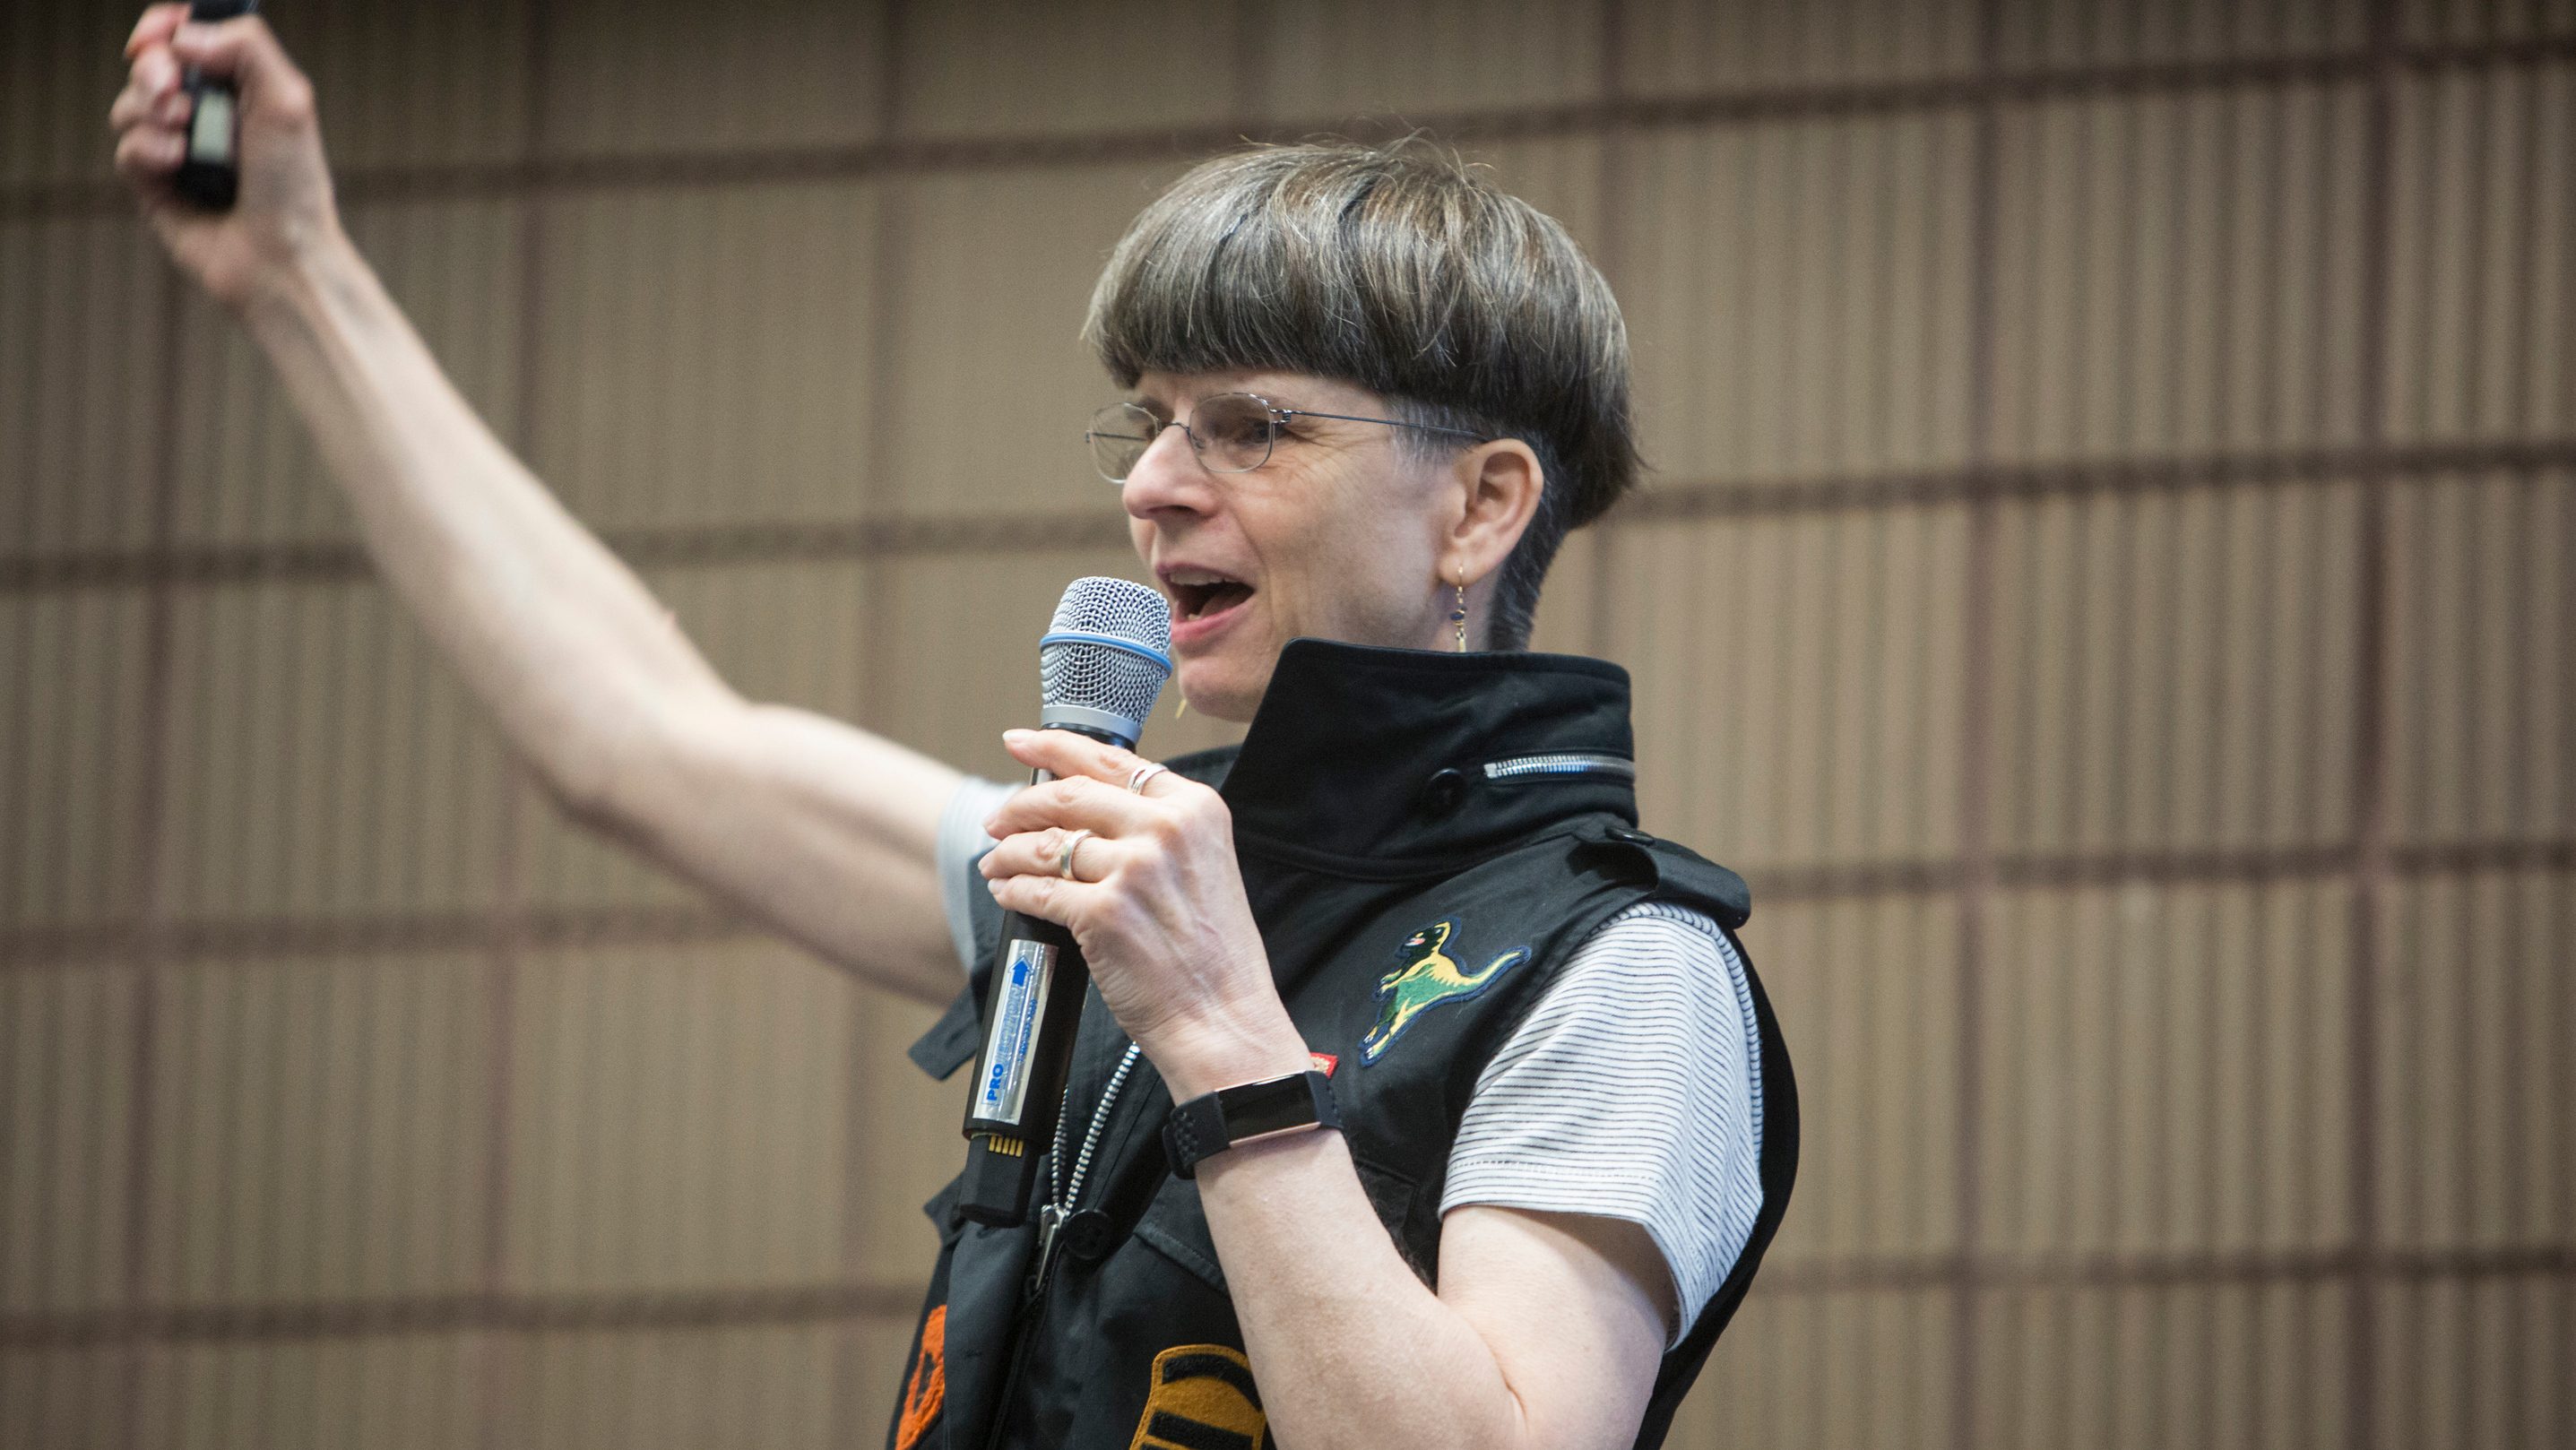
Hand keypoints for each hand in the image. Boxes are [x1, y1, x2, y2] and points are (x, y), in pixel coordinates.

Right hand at [109, 4, 343, 312]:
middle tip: (172, 87)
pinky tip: (177, 164)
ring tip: (185, 134)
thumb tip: (184, 36)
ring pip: (130, 104)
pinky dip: (147, 149)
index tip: (161, 33)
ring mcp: (177, 149)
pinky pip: (126, 147)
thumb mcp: (287, 100)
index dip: (166, 28)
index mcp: (241, 90)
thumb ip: (246, 46)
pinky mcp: (154, 186)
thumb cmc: (293, 184)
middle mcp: (206, 116)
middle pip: (151, 65)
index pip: (188, 39)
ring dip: (151, 110)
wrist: (281, 256)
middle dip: (153, 67)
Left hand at [979, 730, 1309, 1098]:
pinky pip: (1037, 891)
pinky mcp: (1104, 914)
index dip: (1055, 746)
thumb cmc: (1215, 954)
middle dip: (1020, 803)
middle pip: (1070, 794)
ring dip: (1008, 853)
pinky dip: (1012, 890)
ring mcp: (1134, 870)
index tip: (1022, 742)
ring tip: (997, 862)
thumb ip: (1160, 828)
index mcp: (1195, 809)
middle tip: (997, 817)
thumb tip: (1084, 805)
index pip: (1113, 759)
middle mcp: (1166, 829)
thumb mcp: (1205, 866)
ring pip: (1045, 844)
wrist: (1226, 1018)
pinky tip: (1007, 892)